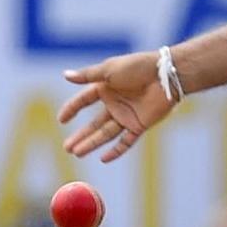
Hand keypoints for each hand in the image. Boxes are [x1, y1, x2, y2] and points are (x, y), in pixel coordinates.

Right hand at [59, 52, 177, 162]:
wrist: (166, 75)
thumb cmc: (138, 67)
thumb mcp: (109, 70)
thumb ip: (87, 76)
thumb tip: (65, 75)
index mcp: (106, 88)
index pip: (84, 101)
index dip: (72, 109)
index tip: (61, 120)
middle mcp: (115, 103)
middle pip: (94, 123)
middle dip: (80, 136)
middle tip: (66, 148)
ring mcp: (127, 116)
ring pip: (105, 134)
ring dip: (91, 143)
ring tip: (76, 153)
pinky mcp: (140, 125)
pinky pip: (126, 141)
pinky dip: (115, 151)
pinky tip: (103, 159)